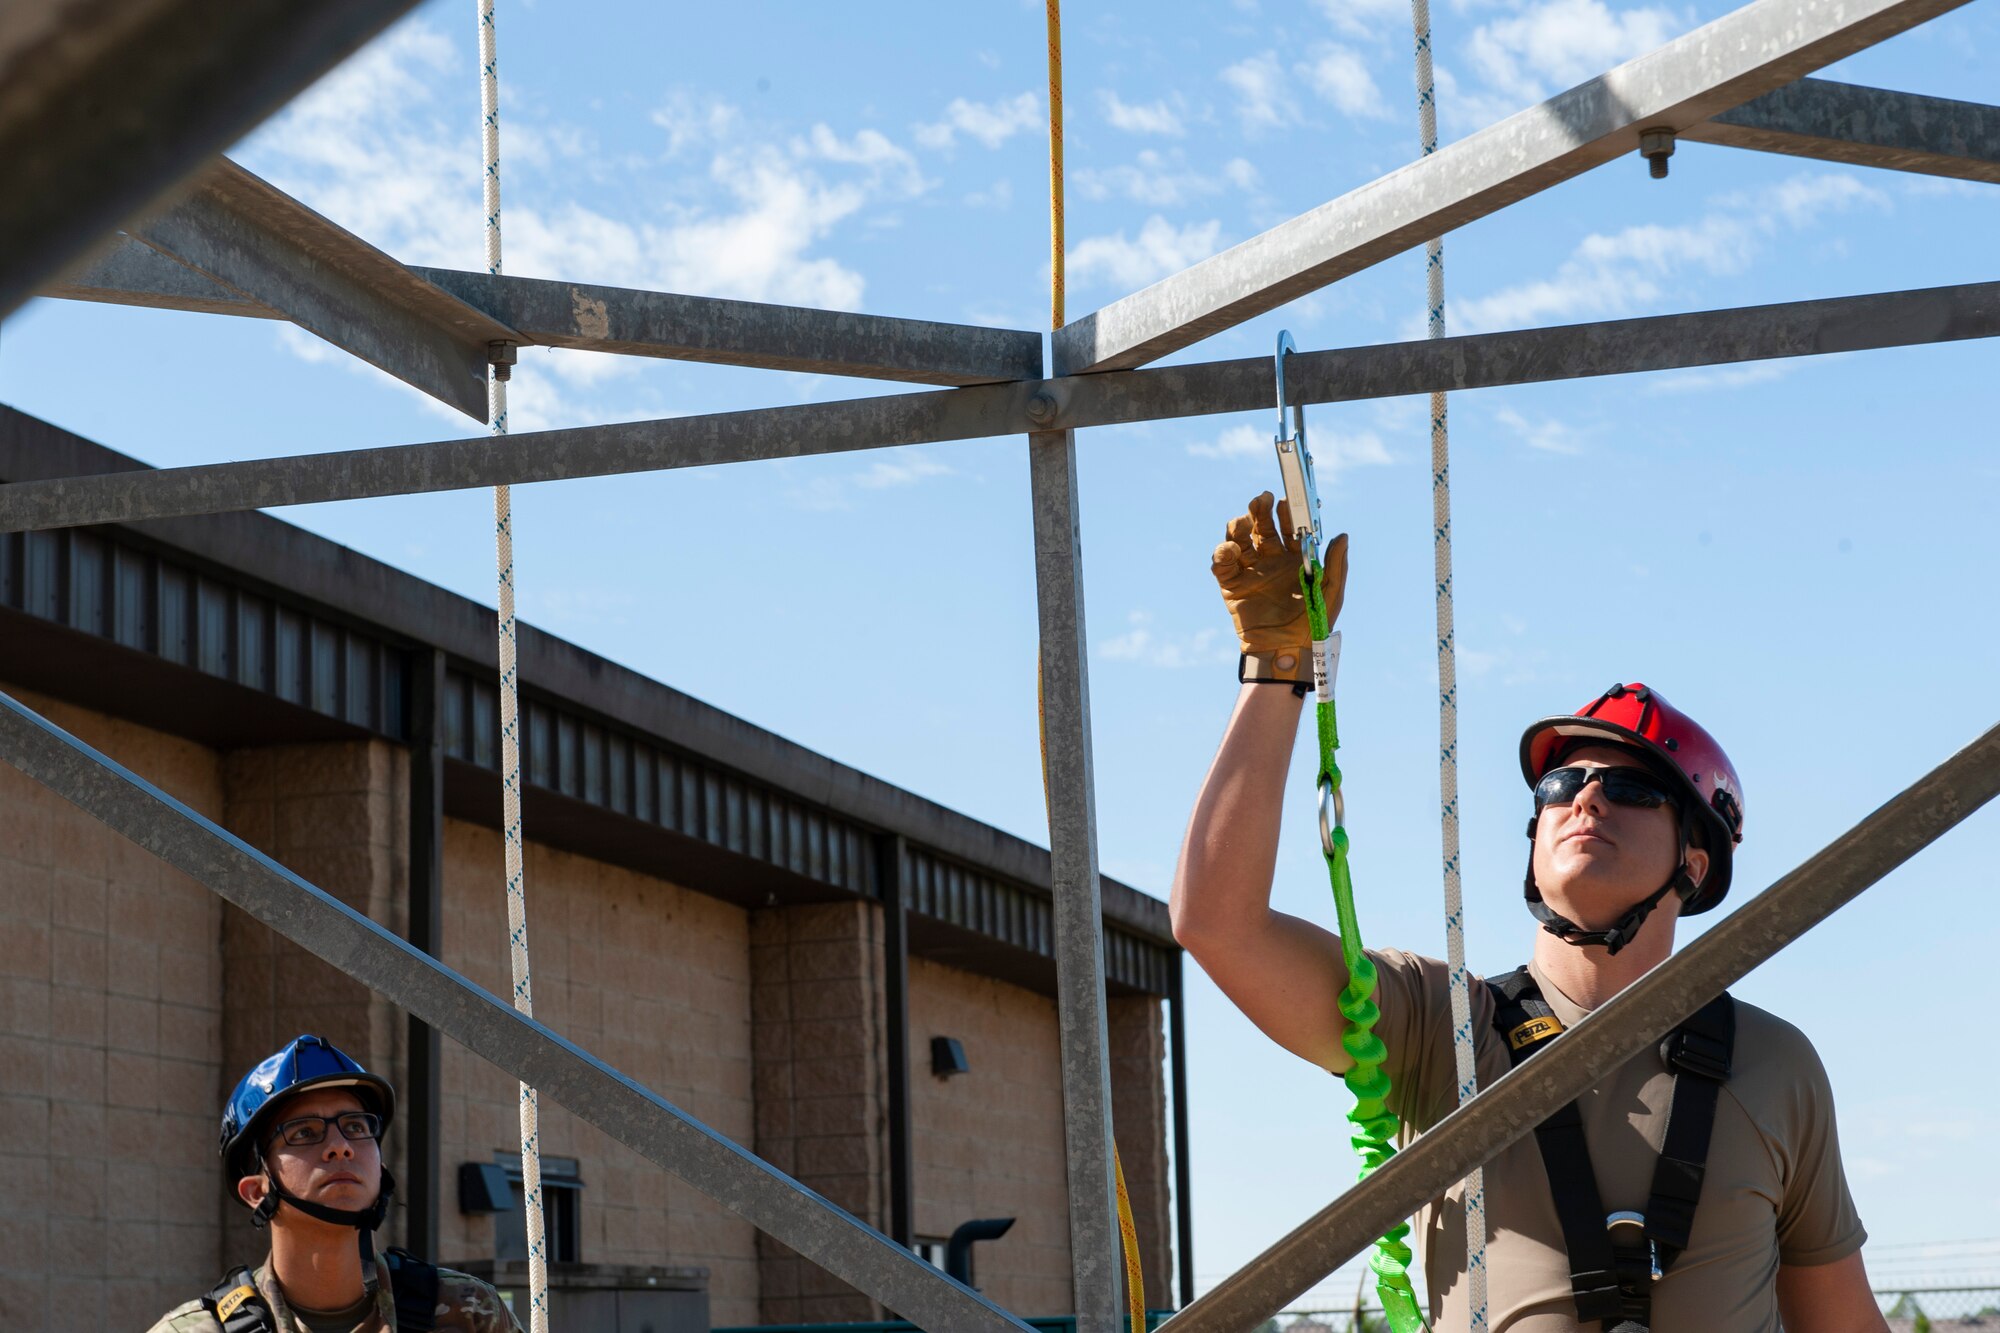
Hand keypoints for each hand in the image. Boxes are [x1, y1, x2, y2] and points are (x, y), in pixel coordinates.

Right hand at [1212, 492, 1348, 663]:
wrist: (1286, 651)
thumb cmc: (1312, 625)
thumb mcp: (1331, 594)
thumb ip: (1336, 565)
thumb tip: (1343, 536)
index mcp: (1293, 559)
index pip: (1288, 528)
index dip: (1286, 513)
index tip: (1286, 502)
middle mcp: (1270, 561)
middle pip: (1261, 527)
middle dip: (1259, 510)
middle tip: (1261, 500)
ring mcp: (1250, 572)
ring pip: (1239, 539)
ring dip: (1238, 526)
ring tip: (1244, 523)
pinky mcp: (1231, 586)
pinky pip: (1222, 565)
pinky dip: (1222, 553)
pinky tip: (1230, 550)